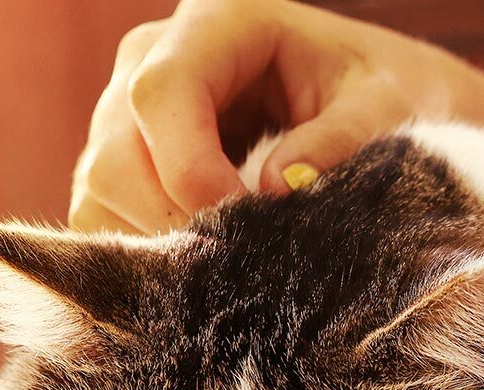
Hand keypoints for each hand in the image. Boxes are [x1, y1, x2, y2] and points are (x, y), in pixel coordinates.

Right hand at [70, 0, 483, 234]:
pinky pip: (100, 221)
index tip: (243, 222)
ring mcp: (126, 115)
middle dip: (172, 220)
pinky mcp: (123, 167)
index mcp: (216, 22)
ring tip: (223, 269)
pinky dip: (141, 259)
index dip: (190, 169)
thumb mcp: (383, 108)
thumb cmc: (377, 97)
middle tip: (237, 263)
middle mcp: (153, 60)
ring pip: (101, 192)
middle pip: (117, 153)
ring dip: (156, 246)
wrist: (364, 109)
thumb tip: (276, 189)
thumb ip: (339, 139)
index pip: (162, 92)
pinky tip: (196, 271)